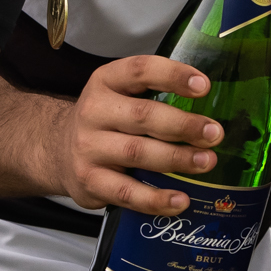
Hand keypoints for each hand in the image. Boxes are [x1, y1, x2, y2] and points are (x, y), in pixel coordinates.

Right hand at [46, 55, 222, 214]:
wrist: (56, 150)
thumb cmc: (106, 121)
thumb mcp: (120, 95)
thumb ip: (155, 95)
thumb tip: (213, 109)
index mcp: (106, 82)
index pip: (139, 71)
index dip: (173, 76)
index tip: (204, 86)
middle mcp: (94, 112)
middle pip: (142, 115)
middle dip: (183, 125)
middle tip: (215, 134)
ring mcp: (88, 148)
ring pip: (137, 152)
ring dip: (176, 159)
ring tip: (206, 162)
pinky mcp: (89, 181)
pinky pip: (126, 192)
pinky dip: (156, 198)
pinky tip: (181, 200)